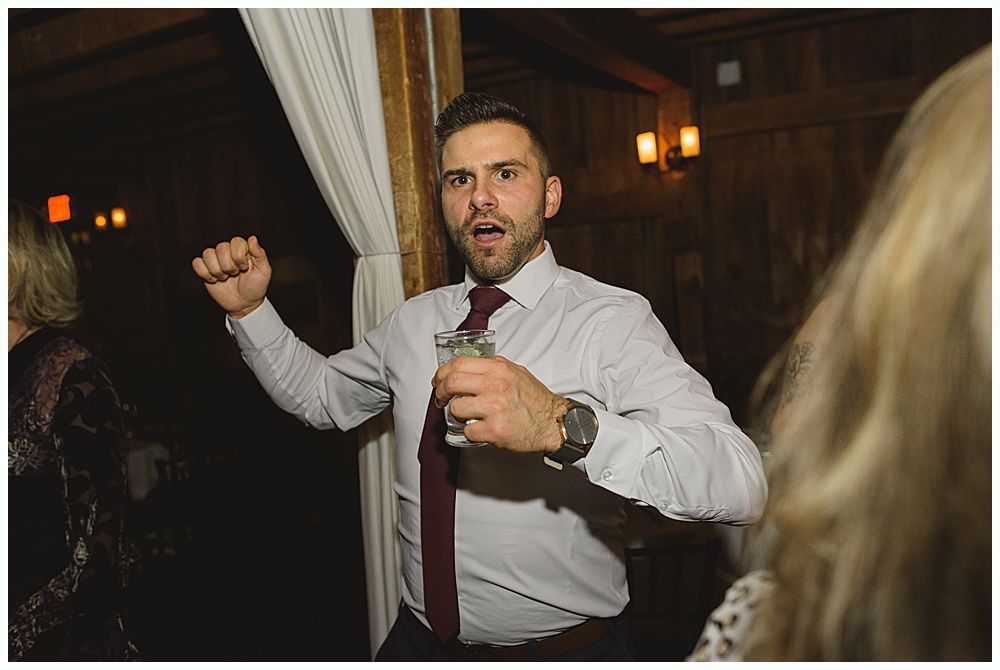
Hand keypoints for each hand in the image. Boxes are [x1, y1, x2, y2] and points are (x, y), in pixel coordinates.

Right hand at [191, 235, 270, 317]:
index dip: (239, 256)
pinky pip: (196, 263)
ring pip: (207, 254)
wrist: (244, 304)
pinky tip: (214, 280)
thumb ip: (259, 254)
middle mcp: (228, 251)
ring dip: (217, 270)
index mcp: (243, 249)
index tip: (244, 268)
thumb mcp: (264, 271)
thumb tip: (252, 238)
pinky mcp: (205, 269)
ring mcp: (215, 260)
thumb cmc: (256, 287)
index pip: (236, 241)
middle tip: (235, 274)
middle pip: (221, 248)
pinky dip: (204, 273)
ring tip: (225, 278)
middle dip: (229, 266)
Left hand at [432, 356, 571, 453]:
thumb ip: (495, 366)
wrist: (553, 422)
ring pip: (456, 408)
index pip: (457, 364)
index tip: (438, 381)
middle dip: (440, 392)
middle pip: (451, 383)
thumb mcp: (517, 372)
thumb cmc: (536, 400)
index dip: (441, 373)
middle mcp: (495, 386)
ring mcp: (494, 408)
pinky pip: (468, 431)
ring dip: (456, 413)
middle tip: (441, 398)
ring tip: (465, 415)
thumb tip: (473, 365)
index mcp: (498, 369)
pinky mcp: (494, 430)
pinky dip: (470, 432)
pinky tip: (479, 428)